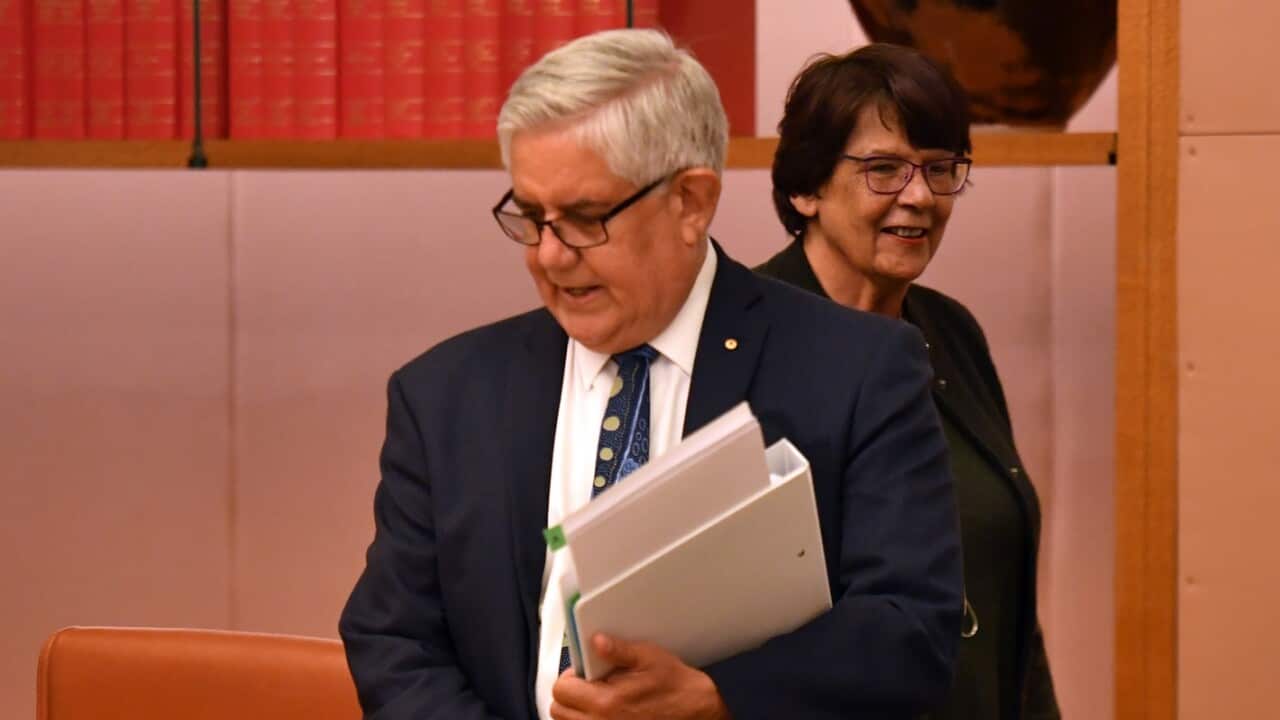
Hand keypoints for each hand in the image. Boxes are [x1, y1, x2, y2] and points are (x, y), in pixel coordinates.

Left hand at [550, 634, 730, 719]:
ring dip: (577, 711)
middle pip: (559, 710)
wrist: (698, 713)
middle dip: (570, 695)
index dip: (571, 677)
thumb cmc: (676, 687)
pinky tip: (605, 713)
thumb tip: (596, 640)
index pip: (562, 690)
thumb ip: (618, 650)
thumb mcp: (649, 658)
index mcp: (607, 702)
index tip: (584, 673)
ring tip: (599, 700)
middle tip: (590, 686)